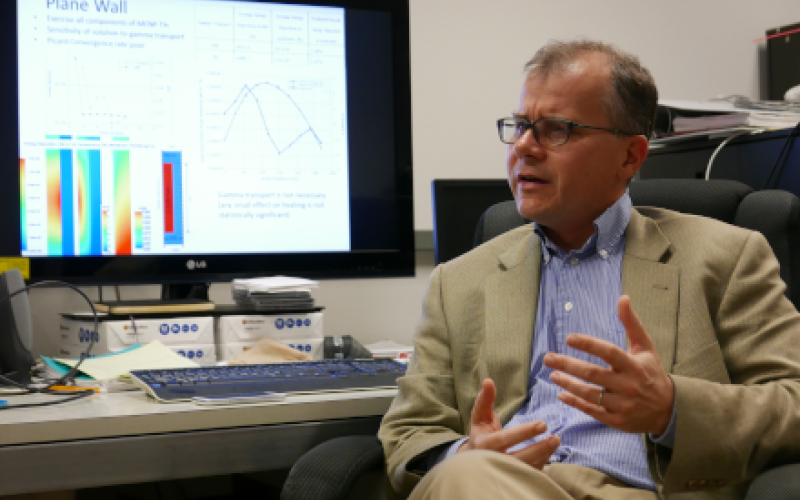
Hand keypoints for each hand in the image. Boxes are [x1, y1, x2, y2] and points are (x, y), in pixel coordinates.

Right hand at [459, 378, 560, 468]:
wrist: (475, 461)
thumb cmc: (480, 434)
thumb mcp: (479, 416)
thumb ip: (485, 400)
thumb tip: (488, 381)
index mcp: (483, 445)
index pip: (505, 440)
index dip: (524, 433)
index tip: (542, 424)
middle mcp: (492, 462)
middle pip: (518, 459)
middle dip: (538, 449)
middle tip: (555, 437)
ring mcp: (503, 474)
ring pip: (526, 469)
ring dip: (543, 456)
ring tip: (556, 441)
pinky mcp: (513, 480)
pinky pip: (530, 475)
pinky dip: (541, 463)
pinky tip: (550, 451)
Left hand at [543, 295, 673, 434]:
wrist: (667, 410)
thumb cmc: (651, 373)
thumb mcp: (645, 347)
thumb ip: (631, 324)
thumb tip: (623, 298)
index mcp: (633, 365)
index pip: (608, 352)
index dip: (588, 344)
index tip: (569, 338)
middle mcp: (627, 385)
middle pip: (592, 373)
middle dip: (567, 364)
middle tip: (548, 357)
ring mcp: (621, 404)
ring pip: (589, 393)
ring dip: (567, 383)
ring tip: (553, 374)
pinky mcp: (616, 419)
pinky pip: (591, 410)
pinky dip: (574, 402)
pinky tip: (561, 394)